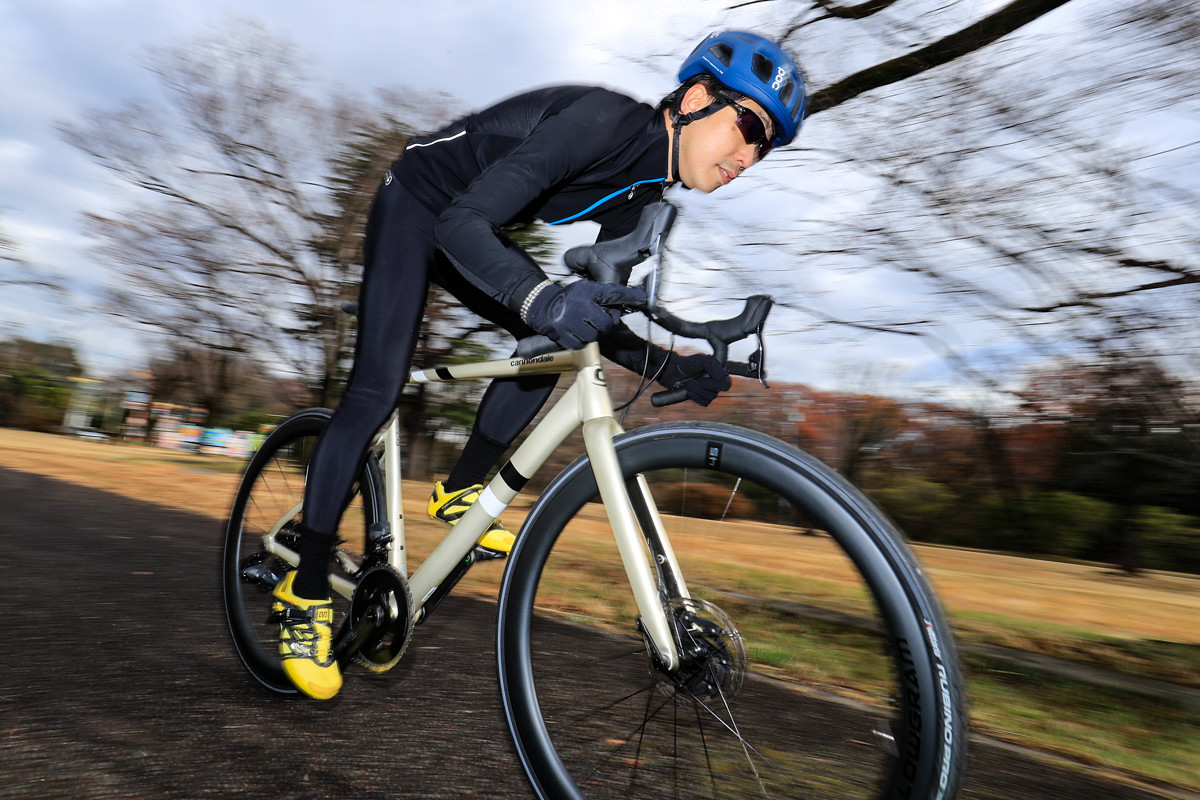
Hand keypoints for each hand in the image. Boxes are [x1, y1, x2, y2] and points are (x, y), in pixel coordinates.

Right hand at [524, 280, 646, 349]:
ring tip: (583, 324)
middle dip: (603, 323)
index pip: (612, 294)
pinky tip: (576, 331)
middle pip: (606, 323)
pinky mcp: (562, 336)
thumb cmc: (570, 298)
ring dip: (592, 333)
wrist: (543, 306)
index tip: (642, 297)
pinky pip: (582, 345)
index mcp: (586, 292)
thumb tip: (634, 298)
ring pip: (594, 336)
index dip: (628, 296)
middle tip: (595, 319)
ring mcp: (569, 322)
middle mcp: (579, 306)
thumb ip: (606, 294)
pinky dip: (581, 341)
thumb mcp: (587, 289)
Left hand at [657, 352, 730, 405]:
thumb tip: (721, 378)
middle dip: (703, 388)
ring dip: (696, 391)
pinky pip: (704, 402)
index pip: (726, 382)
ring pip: (710, 397)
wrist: (671, 372)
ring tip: (687, 384)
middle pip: (719, 391)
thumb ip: (712, 365)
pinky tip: (688, 391)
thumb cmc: (685, 364)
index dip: (714, 384)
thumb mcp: (699, 360)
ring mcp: (710, 390)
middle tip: (691, 382)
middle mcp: (716, 381)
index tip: (701, 380)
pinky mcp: (702, 398)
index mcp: (718, 371)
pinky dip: (695, 397)